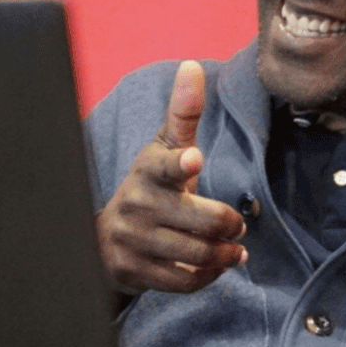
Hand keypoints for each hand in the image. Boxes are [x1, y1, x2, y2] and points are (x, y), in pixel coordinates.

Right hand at [96, 60, 247, 294]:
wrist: (106, 238)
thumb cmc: (151, 187)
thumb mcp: (163, 150)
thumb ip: (183, 114)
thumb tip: (191, 66)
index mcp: (149, 171)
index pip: (165, 166)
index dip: (181, 163)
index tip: (194, 160)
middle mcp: (139, 205)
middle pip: (202, 221)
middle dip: (230, 226)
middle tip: (238, 226)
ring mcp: (135, 240)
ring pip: (198, 254)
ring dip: (226, 255)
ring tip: (236, 250)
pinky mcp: (136, 271)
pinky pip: (185, 280)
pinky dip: (208, 276)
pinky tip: (217, 267)